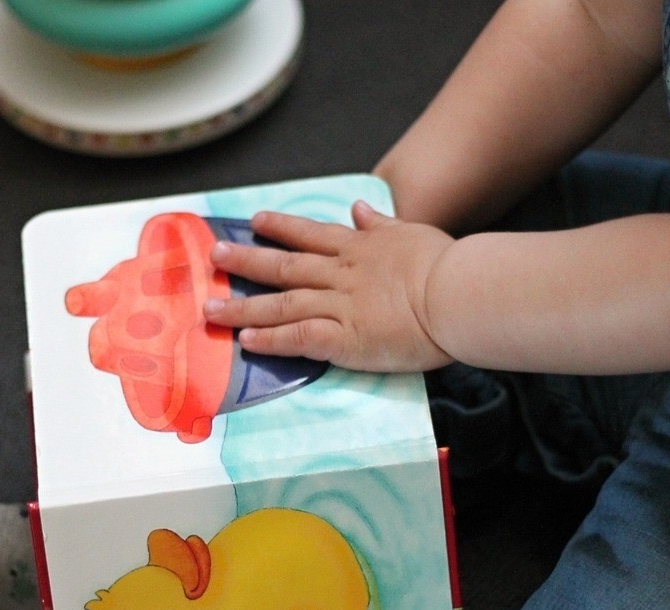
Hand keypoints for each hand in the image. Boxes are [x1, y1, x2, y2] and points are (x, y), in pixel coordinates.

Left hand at [203, 201, 455, 372]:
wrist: (457, 294)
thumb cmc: (447, 266)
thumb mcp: (413, 233)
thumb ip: (382, 223)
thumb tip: (359, 207)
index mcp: (360, 249)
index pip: (310, 234)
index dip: (280, 228)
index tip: (255, 222)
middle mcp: (341, 274)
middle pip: (284, 266)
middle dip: (246, 261)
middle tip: (215, 257)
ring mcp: (339, 306)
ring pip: (281, 303)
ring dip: (244, 307)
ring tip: (212, 309)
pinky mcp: (343, 338)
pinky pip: (298, 338)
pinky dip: (271, 340)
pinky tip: (246, 342)